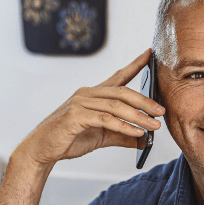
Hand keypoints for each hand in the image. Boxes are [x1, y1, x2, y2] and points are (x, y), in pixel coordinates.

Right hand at [15, 49, 164, 166]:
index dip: (135, 65)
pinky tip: (136, 133)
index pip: (118, 76)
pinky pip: (105, 119)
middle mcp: (86, 94)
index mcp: (93, 94)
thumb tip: (144, 140)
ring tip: (154, 126)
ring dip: (138, 117)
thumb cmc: (68, 139)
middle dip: (144, 101)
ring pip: (116, 106)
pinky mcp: (75, 117)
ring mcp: (80, 103)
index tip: (150, 54)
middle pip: (122, 92)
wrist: (42, 150)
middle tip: (161, 110)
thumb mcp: (101, 137)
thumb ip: (122, 135)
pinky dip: (124, 126)